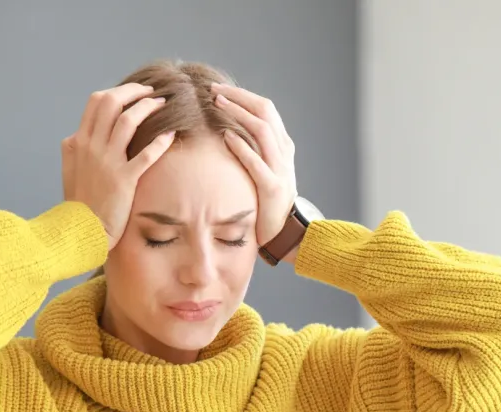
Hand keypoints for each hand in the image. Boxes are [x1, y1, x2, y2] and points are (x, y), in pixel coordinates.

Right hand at [61, 83, 175, 249]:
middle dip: (134, 92)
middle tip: (151, 92)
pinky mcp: (124, 180)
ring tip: (163, 105)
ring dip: (148, 108)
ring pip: (128, 121)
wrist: (81, 230)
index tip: (134, 93)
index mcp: (79, 141)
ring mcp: (107, 162)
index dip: (119, 91)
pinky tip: (171, 134)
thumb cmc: (78, 202)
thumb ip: (72, 149)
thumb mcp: (68, 170)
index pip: (96, 101)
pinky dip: (159, 141)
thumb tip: (75, 134)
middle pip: (112, 103)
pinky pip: (145, 154)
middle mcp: (91, 146)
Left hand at [212, 83, 297, 251]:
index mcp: (283, 144)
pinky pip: (257, 162)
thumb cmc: (269, 201)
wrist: (287, 232)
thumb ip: (253, 150)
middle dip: (238, 97)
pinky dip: (241, 147)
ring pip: (261, 129)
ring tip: (217, 104)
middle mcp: (284, 151)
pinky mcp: (272, 188)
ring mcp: (280, 168)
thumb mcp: (265, 170)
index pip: (265, 108)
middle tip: (213, 90)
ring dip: (238, 113)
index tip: (219, 90)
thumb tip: (227, 131)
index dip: (242, 95)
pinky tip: (226, 136)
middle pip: (264, 111)